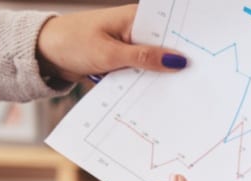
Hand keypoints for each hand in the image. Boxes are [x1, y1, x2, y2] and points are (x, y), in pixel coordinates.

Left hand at [35, 4, 186, 82]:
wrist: (43, 53)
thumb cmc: (72, 43)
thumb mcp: (110, 53)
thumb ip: (144, 58)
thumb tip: (178, 61)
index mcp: (134, 17)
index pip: (170, 28)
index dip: (188, 43)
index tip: (207, 61)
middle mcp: (135, 29)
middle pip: (166, 47)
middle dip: (178, 64)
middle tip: (197, 82)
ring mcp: (130, 45)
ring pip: (155, 63)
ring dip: (162, 77)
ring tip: (180, 93)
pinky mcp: (123, 60)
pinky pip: (142, 72)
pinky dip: (147, 82)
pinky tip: (158, 94)